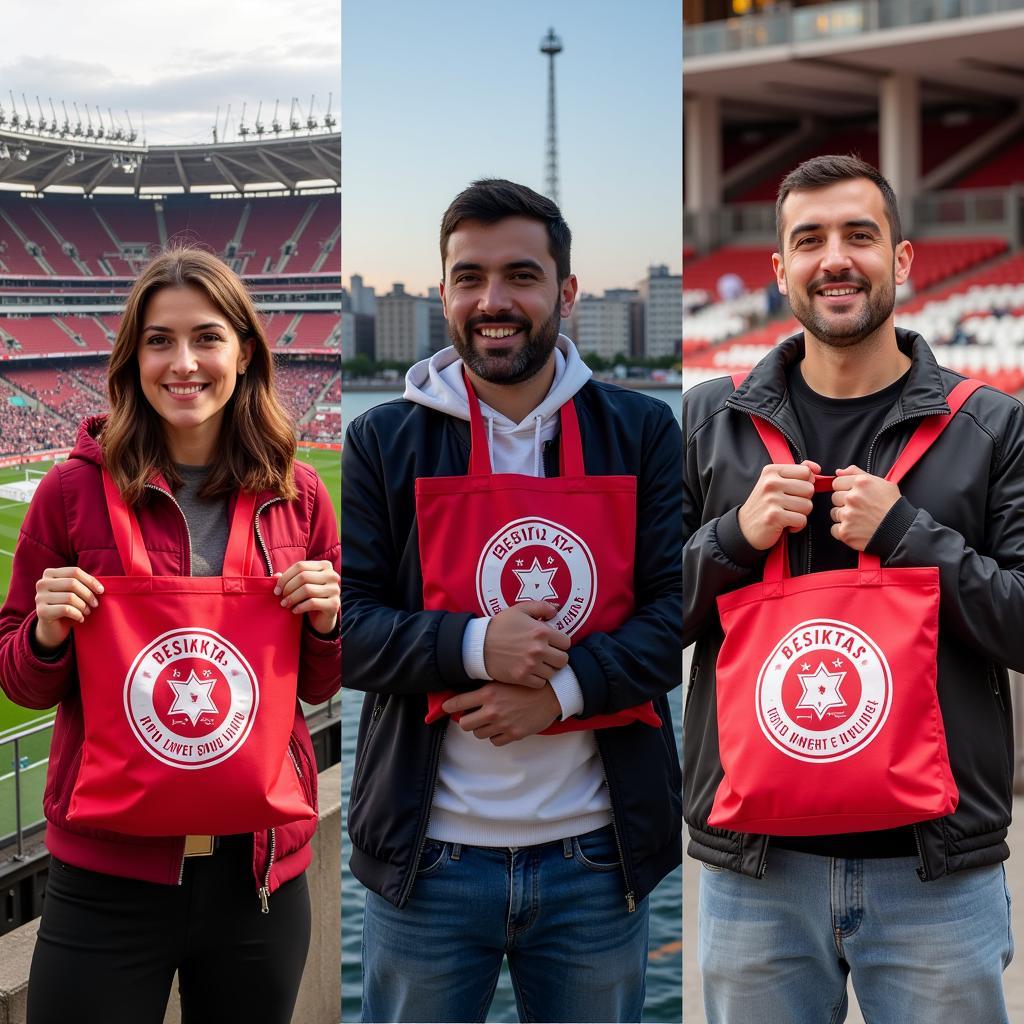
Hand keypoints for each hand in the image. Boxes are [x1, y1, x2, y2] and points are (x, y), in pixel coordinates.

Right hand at [34, 567, 103, 650]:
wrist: (53, 628)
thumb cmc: (67, 606)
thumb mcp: (75, 592)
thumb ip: (83, 584)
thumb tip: (100, 587)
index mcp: (50, 574)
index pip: (74, 571)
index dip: (91, 581)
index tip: (101, 591)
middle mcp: (42, 583)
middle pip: (72, 583)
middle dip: (88, 594)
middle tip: (95, 604)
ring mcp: (39, 597)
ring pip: (70, 597)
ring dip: (83, 606)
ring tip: (87, 612)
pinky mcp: (41, 611)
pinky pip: (66, 610)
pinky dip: (78, 614)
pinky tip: (80, 618)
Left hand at [275, 560, 339, 633]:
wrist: (323, 617)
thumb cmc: (309, 597)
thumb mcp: (299, 585)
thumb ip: (289, 578)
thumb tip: (276, 575)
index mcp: (324, 565)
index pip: (300, 566)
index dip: (285, 577)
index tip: (276, 590)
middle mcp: (332, 575)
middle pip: (303, 576)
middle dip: (288, 588)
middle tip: (281, 598)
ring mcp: (335, 589)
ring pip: (307, 589)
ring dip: (292, 598)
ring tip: (285, 604)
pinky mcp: (334, 604)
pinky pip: (312, 603)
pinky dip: (300, 607)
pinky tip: (294, 611)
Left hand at [442, 683, 561, 745]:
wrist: (552, 693)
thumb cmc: (528, 683)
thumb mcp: (504, 679)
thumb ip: (487, 688)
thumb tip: (470, 694)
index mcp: (488, 693)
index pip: (458, 703)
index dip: (449, 705)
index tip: (446, 707)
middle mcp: (492, 710)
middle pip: (464, 724)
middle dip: (466, 720)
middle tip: (472, 716)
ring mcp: (502, 724)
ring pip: (478, 734)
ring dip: (481, 728)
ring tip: (489, 721)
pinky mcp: (513, 734)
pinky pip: (495, 741)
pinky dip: (495, 736)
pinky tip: (501, 728)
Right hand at [482, 601, 570, 687]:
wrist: (478, 644)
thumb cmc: (500, 625)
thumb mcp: (520, 609)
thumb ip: (541, 606)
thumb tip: (556, 610)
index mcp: (541, 631)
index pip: (566, 642)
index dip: (560, 642)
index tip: (552, 643)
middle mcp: (539, 649)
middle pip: (563, 660)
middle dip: (557, 657)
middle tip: (548, 655)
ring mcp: (531, 665)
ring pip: (553, 673)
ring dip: (547, 669)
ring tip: (538, 663)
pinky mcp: (522, 677)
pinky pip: (541, 683)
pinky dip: (537, 679)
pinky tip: (531, 671)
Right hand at [738, 460, 819, 549]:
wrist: (744, 528)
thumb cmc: (764, 505)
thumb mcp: (775, 483)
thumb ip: (796, 472)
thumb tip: (816, 468)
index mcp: (771, 471)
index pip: (806, 471)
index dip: (805, 483)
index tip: (794, 491)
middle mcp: (770, 483)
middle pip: (809, 489)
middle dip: (804, 500)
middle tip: (789, 505)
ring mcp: (771, 499)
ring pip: (808, 505)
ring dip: (800, 514)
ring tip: (786, 514)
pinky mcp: (774, 516)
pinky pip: (802, 520)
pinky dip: (797, 526)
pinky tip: (785, 524)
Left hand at [830, 466, 900, 551]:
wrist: (901, 531)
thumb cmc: (892, 506)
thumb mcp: (881, 482)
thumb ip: (857, 473)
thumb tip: (838, 472)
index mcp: (861, 483)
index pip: (836, 482)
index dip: (844, 489)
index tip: (853, 495)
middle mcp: (852, 497)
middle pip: (835, 497)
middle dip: (844, 502)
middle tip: (859, 508)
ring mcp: (847, 515)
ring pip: (834, 513)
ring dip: (844, 516)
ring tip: (860, 519)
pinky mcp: (844, 531)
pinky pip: (834, 528)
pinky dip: (843, 530)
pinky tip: (856, 529)